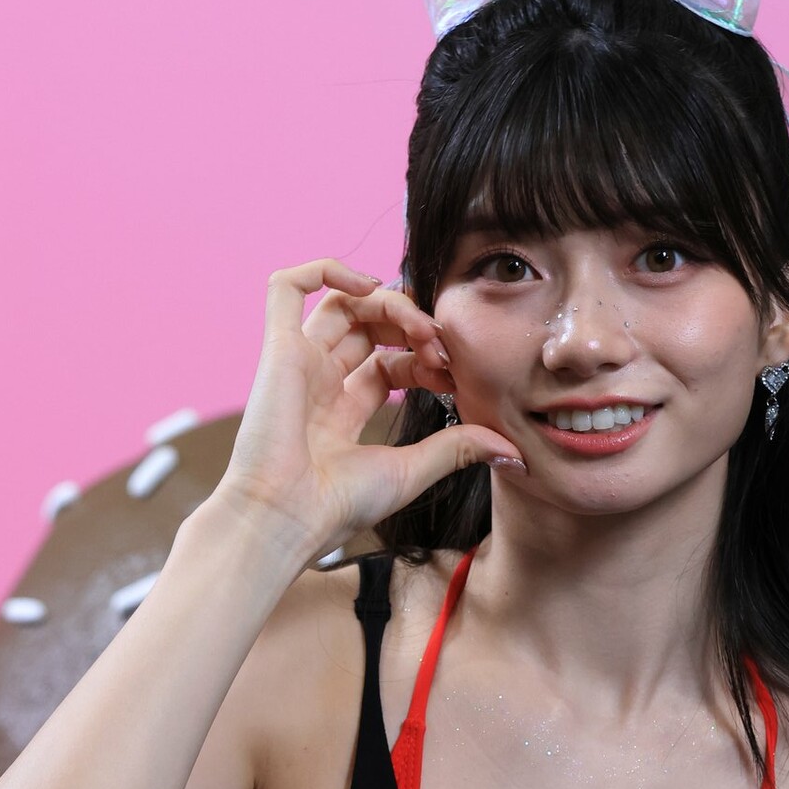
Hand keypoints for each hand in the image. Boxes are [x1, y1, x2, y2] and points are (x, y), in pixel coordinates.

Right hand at [214, 258, 526, 556]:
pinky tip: (369, 286)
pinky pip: (287, 288)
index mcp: (341, 413)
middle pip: (367, 329)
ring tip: (419, 324)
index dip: (422, 359)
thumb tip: (511, 450)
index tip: (450, 372)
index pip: (387, 364)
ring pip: (341, 303)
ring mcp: (296, 363)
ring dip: (387, 303)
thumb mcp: (412, 470)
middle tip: (439, 344)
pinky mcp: (277, 349)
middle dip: (410, 327)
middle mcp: (317, 383)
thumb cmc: (337, 506)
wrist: (287, 517)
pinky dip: (325, 270)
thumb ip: (457, 448)